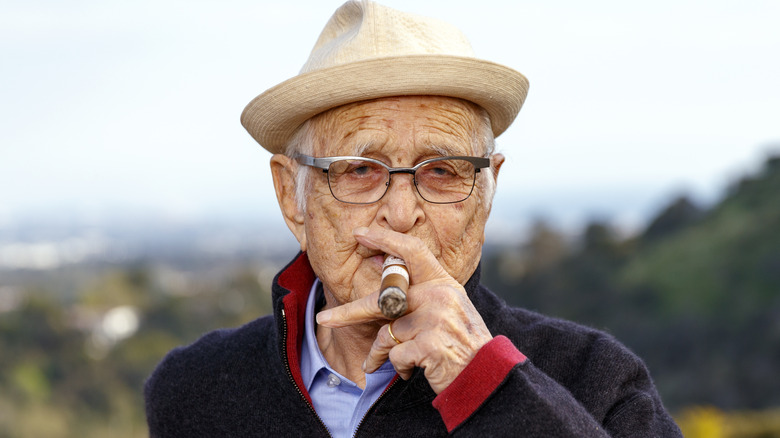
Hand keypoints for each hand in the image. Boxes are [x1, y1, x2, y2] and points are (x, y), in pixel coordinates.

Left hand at [315, 226, 492, 393]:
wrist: (485, 377)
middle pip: (382, 299)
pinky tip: (411, 371)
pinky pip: (395, 354)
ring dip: (379, 353)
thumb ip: (421, 297)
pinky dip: (398, 367)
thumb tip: (383, 284)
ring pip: (386, 333)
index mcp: (443, 283)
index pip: (412, 251)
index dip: (385, 239)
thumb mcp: (448, 312)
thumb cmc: (461, 345)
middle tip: (324, 319)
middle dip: (349, 312)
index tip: (361, 233)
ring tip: (377, 365)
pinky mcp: (429, 344)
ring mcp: (435, 319)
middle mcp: (439, 295)